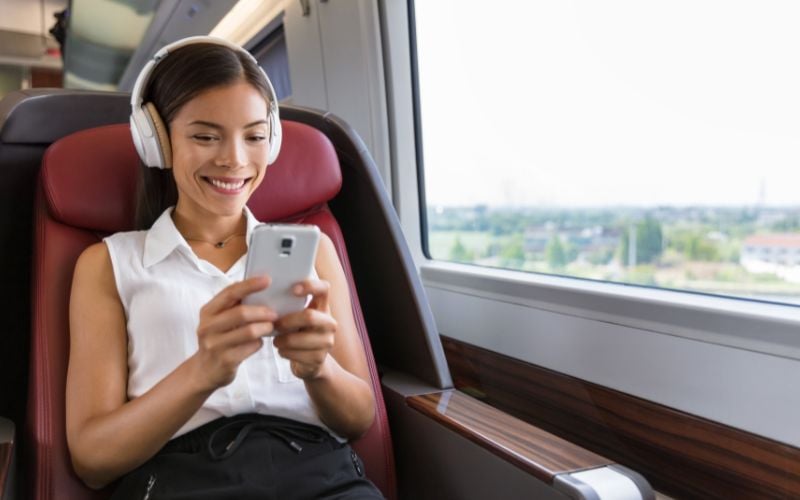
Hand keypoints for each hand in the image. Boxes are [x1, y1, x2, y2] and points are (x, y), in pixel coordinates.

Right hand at [192, 275, 276, 390]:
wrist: (205, 370)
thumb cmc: (219, 339)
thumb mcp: (219, 320)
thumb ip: (234, 305)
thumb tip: (261, 286)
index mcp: (208, 311)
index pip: (230, 293)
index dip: (249, 285)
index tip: (267, 280)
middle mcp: (208, 327)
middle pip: (241, 313)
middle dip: (262, 311)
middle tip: (275, 313)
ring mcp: (215, 345)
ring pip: (248, 332)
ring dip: (264, 327)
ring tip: (271, 326)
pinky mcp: (225, 360)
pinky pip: (250, 347)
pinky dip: (259, 342)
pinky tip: (260, 341)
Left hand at [273, 279, 336, 379]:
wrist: (309, 361)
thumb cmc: (297, 332)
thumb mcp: (296, 316)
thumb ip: (289, 305)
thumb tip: (264, 292)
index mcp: (323, 307)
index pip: (324, 289)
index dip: (310, 286)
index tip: (293, 289)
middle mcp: (329, 323)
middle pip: (309, 316)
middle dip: (287, 321)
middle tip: (275, 325)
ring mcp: (327, 341)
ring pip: (299, 339)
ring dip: (283, 340)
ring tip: (276, 341)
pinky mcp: (319, 358)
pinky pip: (297, 355)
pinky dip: (285, 352)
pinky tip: (282, 350)